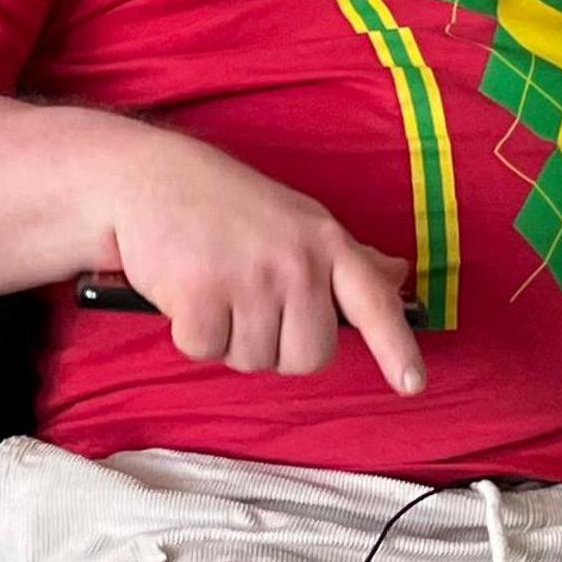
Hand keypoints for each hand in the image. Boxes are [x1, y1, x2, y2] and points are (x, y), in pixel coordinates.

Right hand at [99, 134, 427, 393]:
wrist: (149, 178)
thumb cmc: (226, 204)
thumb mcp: (296, 218)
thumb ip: (346, 255)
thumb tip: (398, 275)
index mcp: (326, 241)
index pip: (373, 301)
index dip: (396, 347)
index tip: (412, 383)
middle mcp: (296, 261)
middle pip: (308, 357)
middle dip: (276, 346)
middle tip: (248, 303)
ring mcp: (250, 278)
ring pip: (254, 360)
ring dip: (229, 339)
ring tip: (215, 288)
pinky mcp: (201, 294)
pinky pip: (206, 352)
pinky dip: (191, 334)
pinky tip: (186, 293)